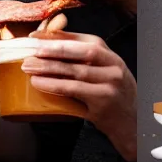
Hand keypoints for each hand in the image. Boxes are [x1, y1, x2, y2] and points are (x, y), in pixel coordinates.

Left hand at [22, 31, 136, 161]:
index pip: (83, 39)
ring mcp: (110, 83)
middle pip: (80, 51)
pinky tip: (39, 83)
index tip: (37, 36)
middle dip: (53, 49)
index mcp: (111, 55)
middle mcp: (113, 65)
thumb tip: (52, 43)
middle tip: (31, 50)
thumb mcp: (105, 73)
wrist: (133, 124)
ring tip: (29, 66)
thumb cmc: (113, 96)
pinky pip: (74, 90)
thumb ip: (85, 60)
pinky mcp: (103, 102)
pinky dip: (54, 85)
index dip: (59, 36)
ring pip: (75, 71)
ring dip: (49, 67)